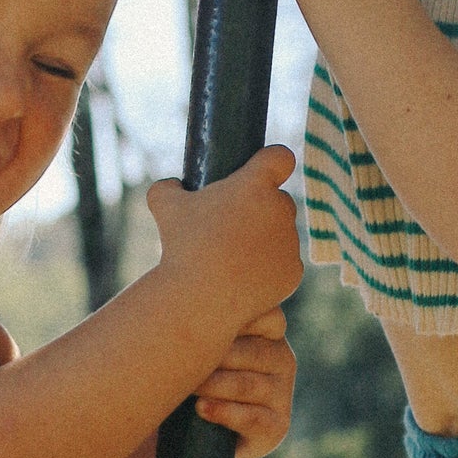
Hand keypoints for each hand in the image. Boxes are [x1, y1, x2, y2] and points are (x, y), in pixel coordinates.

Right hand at [147, 142, 302, 331]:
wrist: (200, 300)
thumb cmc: (182, 248)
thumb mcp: (164, 207)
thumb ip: (168, 187)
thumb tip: (171, 186)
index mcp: (256, 185)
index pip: (280, 158)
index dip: (273, 162)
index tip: (263, 171)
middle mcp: (281, 209)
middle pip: (278, 201)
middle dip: (259, 210)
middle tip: (229, 228)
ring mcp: (290, 242)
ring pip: (281, 234)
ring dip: (263, 240)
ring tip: (231, 258)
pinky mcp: (293, 272)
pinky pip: (283, 264)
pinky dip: (268, 269)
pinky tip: (244, 278)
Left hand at [197, 303, 295, 457]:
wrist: (195, 437)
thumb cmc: (188, 379)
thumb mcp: (194, 346)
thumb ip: (197, 319)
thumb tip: (171, 290)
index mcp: (267, 331)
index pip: (264, 313)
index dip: (234, 317)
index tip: (197, 321)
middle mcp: (281, 358)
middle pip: (252, 351)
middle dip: (215, 356)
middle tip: (182, 360)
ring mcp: (282, 393)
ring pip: (248, 385)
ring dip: (214, 385)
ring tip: (187, 388)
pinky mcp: (277, 427)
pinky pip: (254, 418)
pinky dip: (225, 413)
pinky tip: (203, 408)